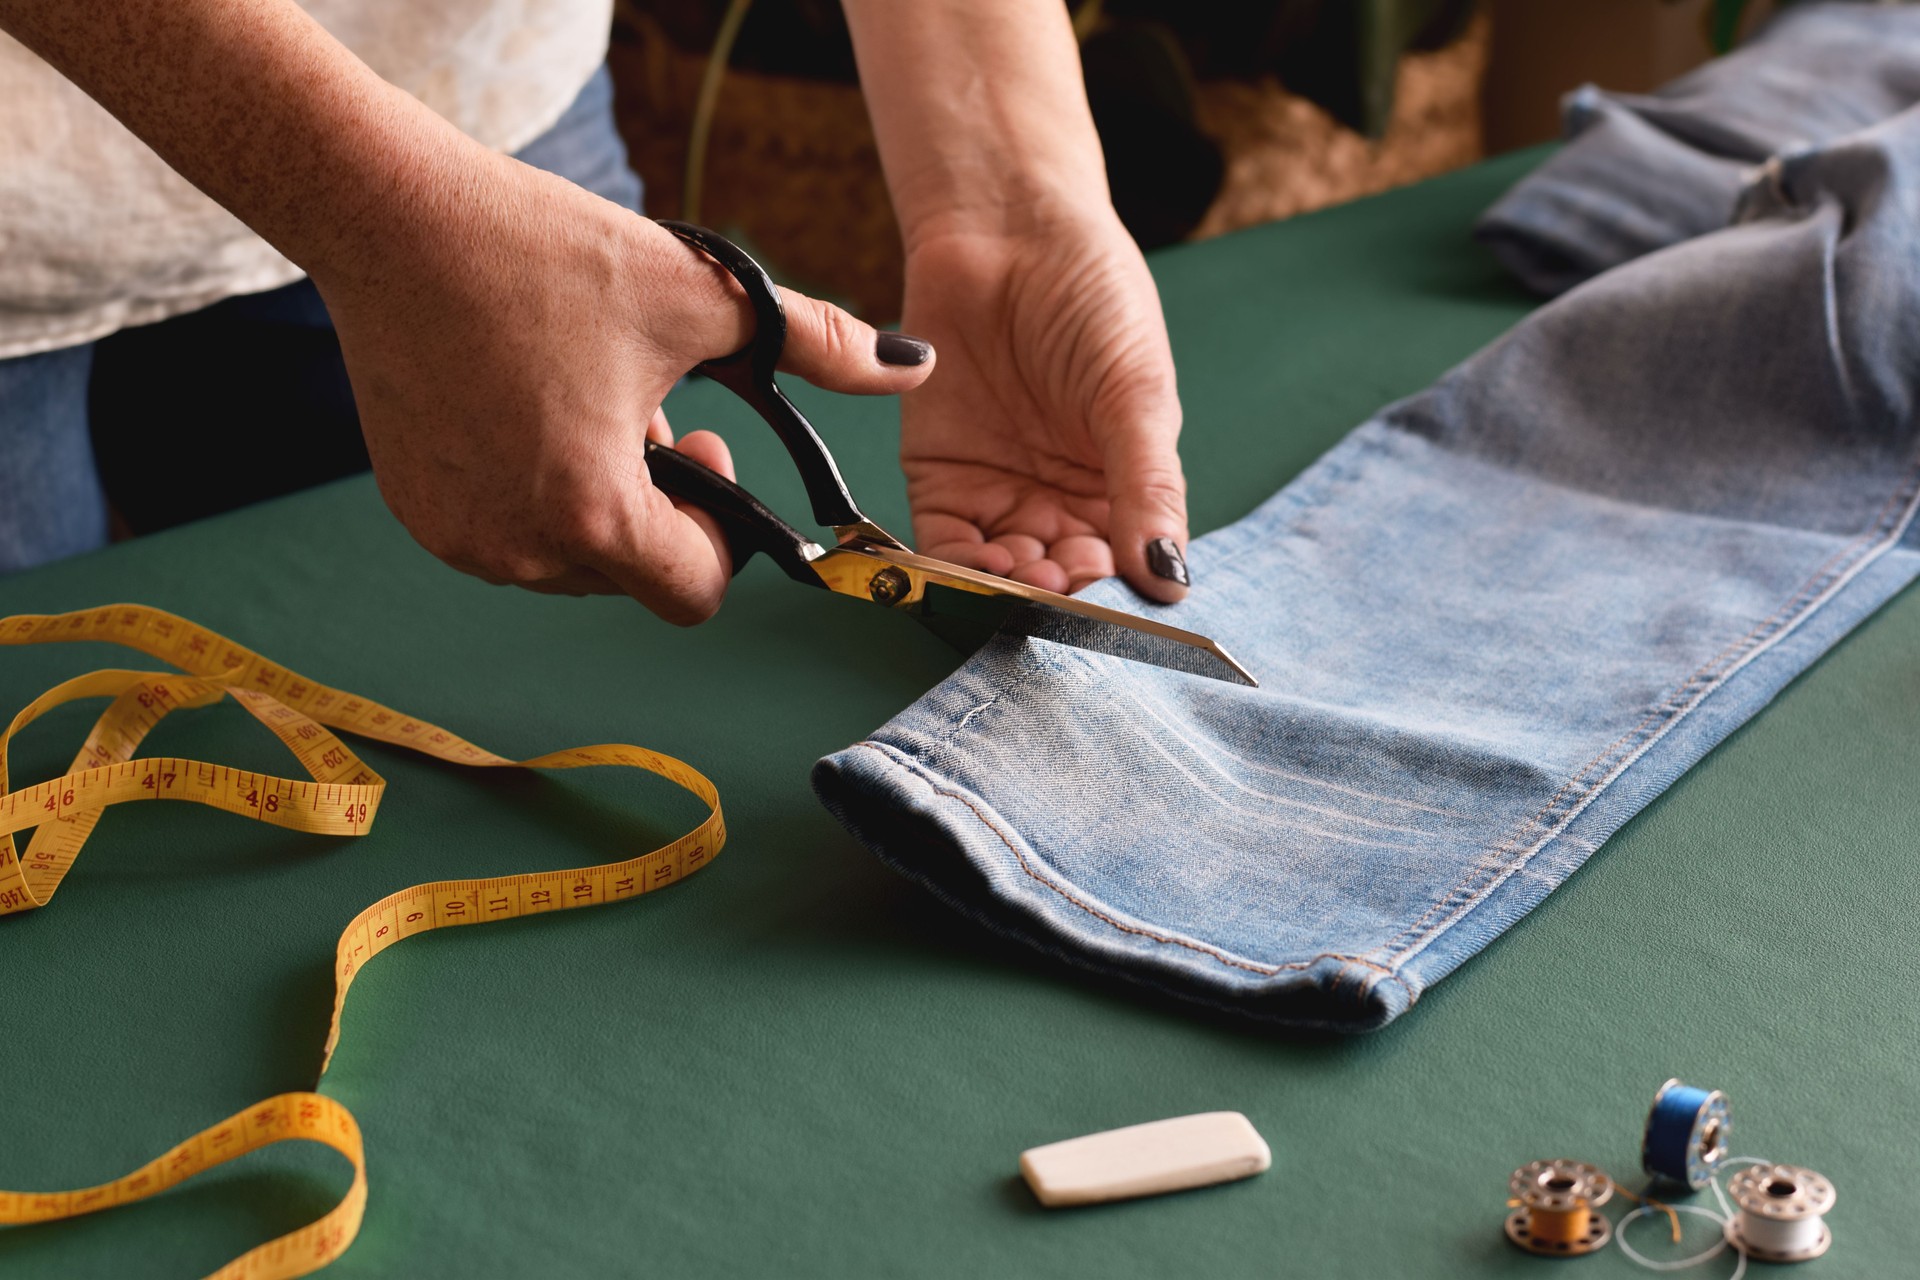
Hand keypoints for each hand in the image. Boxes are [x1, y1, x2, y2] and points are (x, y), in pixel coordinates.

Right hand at [313, 148, 935, 623]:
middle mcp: (517, 549)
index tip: (711, 449)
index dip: (725, 539)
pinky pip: (509, 534)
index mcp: (592, 513)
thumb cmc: (544, 254)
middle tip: (655, 412)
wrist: (391, 216)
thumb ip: (818, 345)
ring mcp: (458, 538)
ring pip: (573, 559)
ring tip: (592, 403)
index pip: (695, 596)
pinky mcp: (417, 514)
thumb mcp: (699, 296)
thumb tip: (919, 368)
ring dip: (603, 500)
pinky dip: (538, 491)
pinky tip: (532, 408)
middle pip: (635, 576)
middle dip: (664, 509)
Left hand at [898, 207, 1188, 602]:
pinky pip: (943, 546)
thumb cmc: (1092, 298)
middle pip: (1061, 586)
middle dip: (1059, 600)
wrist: (1006, 229)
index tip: (1113, 607)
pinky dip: (956, 572)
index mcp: (1123, 491)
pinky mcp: (938, 480)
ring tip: (1022, 582)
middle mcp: (1061, 505)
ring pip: (1002, 579)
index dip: (1117, 597)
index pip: (1124, 570)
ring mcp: (999, 496)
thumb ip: (1148, 489)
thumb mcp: (1137, 395)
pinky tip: (979, 573)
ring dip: (1009, 594)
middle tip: (1061, 594)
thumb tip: (1171, 583)